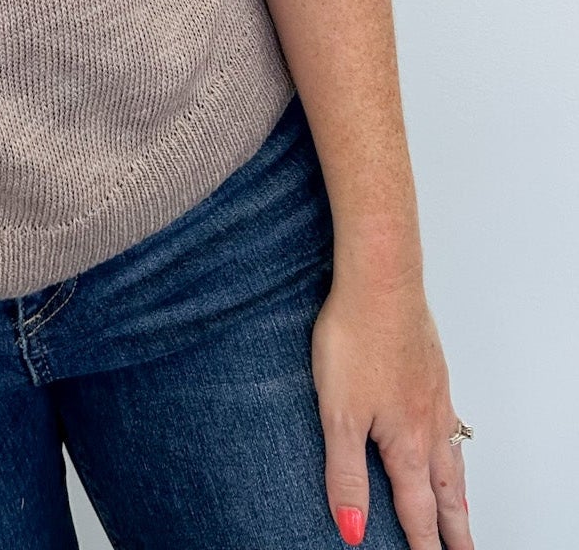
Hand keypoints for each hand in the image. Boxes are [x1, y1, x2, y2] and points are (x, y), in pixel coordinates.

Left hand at [311, 269, 472, 547]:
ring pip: (453, 457)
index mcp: (407, 443)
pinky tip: (450, 437)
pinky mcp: (431, 369)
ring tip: (463, 512)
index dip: (422, 545)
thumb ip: (346, 474)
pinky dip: (455, 446)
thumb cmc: (356, 338)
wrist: (381, 279)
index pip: (418, 510)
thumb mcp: (339, 414)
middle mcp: (429, 424)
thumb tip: (354, 530)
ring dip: (459, 492)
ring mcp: (435, 395)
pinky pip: (451, 422)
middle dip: (455, 529)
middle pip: (447, 492)